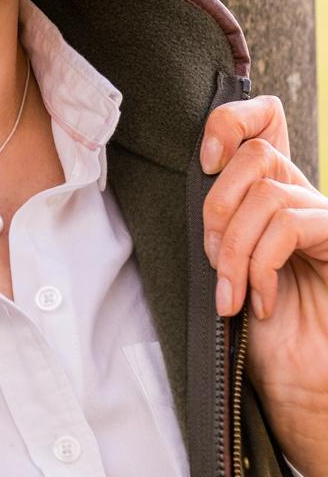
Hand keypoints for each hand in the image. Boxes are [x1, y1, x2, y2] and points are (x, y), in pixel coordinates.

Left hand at [200, 95, 327, 475]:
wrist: (297, 381)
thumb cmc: (252, 320)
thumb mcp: (219, 257)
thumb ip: (213, 216)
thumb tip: (184, 177)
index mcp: (267, 187)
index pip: (263, 117)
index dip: (232, 120)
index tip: (203, 160)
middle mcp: (299, 193)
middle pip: (255, 153)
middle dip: (217, 205)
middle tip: (212, 256)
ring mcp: (323, 216)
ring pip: (266, 194)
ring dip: (235, 247)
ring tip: (231, 290)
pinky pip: (289, 227)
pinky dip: (261, 266)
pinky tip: (259, 301)